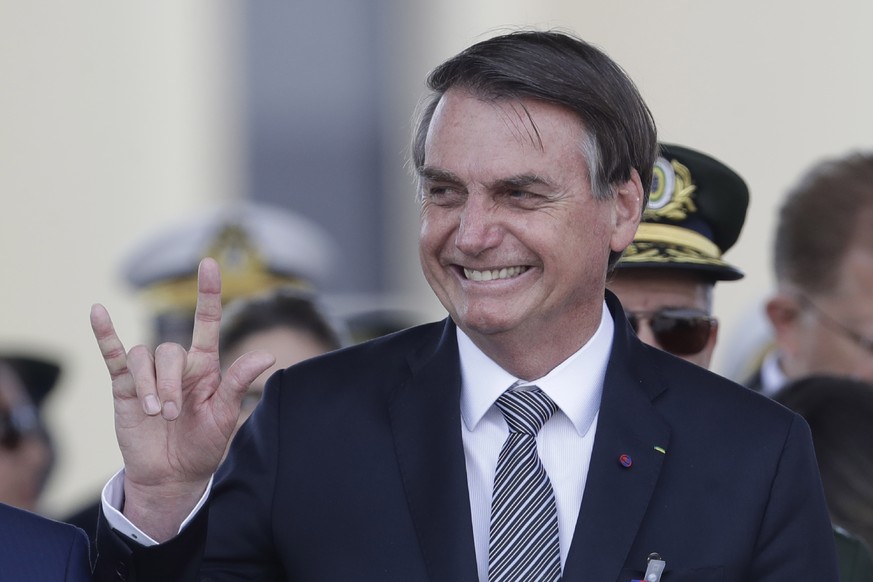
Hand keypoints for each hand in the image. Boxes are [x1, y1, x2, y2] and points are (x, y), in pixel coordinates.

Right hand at [91, 258, 274, 540]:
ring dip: (149, 384)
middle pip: (169, 350)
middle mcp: (177, 365)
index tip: (209, 263)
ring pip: (144, 357)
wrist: (173, 476)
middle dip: (170, 383)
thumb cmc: (204, 445)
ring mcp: (149, 375)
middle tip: (174, 415)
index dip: (208, 293)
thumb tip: (268, 356)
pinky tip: (97, 312)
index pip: (207, 322)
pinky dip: (105, 334)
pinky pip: (113, 354)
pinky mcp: (125, 387)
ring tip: (156, 413)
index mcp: (205, 367)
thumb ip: (238, 384)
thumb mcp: (225, 417)